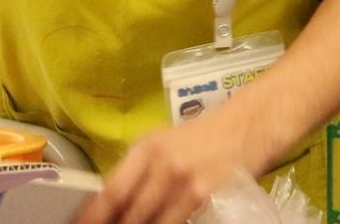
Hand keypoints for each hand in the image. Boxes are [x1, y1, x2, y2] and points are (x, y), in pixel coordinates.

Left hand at [76, 111, 269, 223]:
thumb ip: (139, 171)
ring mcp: (183, 181)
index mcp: (143, 150)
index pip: (110, 191)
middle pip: (129, 211)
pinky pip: (179, 223)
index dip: (93, 216)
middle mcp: (158, 164)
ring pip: (152, 222)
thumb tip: (115, 202)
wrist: (246, 126)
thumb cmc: (202, 137)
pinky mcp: (206, 194)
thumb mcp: (162, 145)